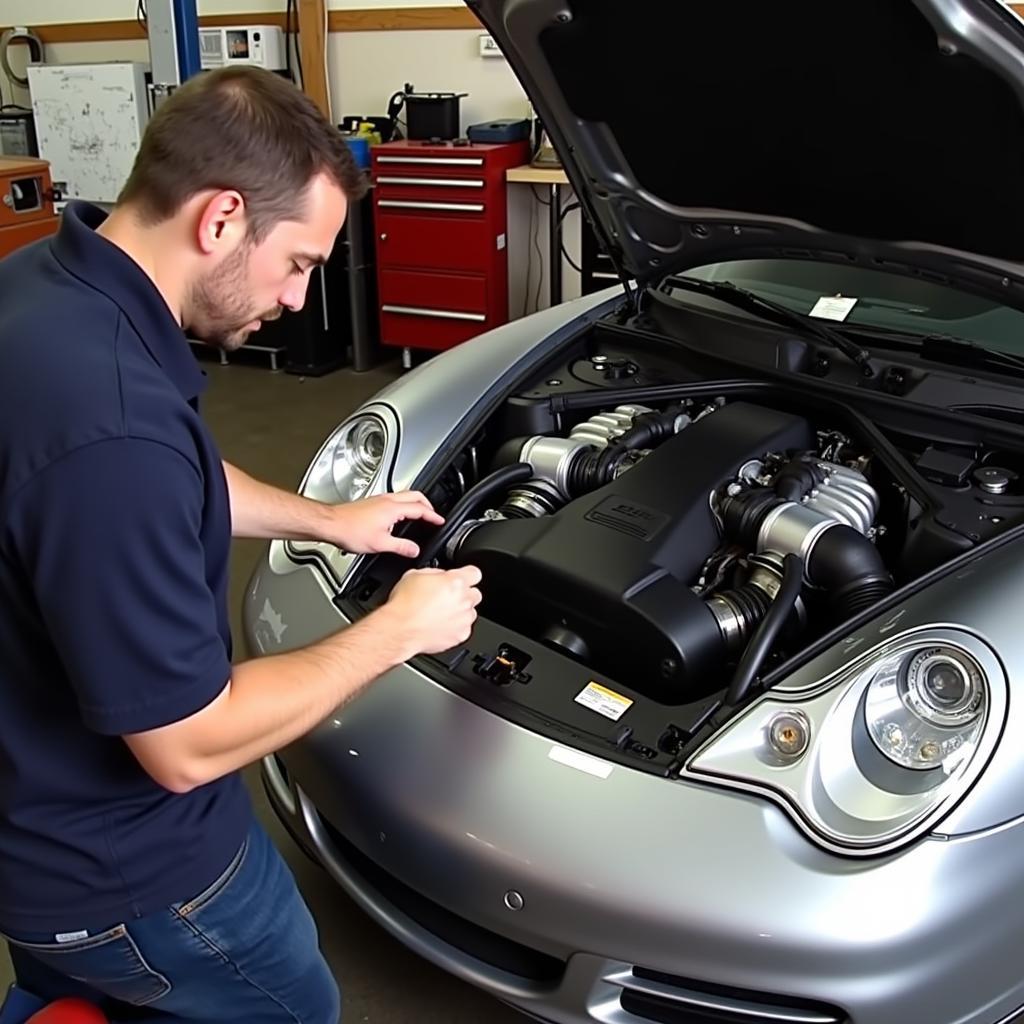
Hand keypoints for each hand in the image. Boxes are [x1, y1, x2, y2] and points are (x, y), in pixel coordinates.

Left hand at [326, 491, 443, 556]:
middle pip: (415, 495)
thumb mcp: (380, 544)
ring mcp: (379, 499)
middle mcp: (387, 500)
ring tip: (420, 514)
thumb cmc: (350, 530)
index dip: (433, 515)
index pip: (420, 509)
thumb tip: (414, 550)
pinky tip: (399, 516)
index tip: (440, 520)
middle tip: (433, 514)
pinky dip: (403, 504)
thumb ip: (401, 547)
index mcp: (393, 508)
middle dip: (428, 504)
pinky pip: (394, 499)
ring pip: (404, 495)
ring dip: (415, 503)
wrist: (331, 524)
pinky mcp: (371, 502)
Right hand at [381, 565, 482, 656]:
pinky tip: (439, 625)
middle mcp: (464, 600)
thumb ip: (435, 573)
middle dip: (464, 594)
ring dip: (460, 611)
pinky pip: (464, 629)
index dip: (467, 575)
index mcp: (455, 582)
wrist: (399, 629)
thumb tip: (440, 575)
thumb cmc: (404, 604)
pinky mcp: (460, 635)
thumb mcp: (415, 575)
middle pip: (475, 593)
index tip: (461, 578)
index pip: (475, 573)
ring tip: (441, 614)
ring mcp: (464, 619)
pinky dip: (455, 627)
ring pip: (470, 612)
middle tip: (447, 597)